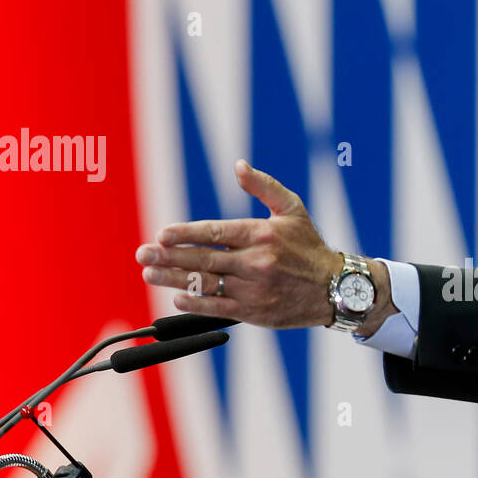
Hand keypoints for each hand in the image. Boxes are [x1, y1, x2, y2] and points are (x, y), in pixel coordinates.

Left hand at [135, 160, 341, 328]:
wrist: (335, 289)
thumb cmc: (310, 247)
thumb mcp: (292, 209)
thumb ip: (264, 186)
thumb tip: (238, 165)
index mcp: (261, 234)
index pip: (215, 233)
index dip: (186, 234)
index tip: (162, 234)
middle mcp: (256, 262)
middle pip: (204, 259)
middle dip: (168, 257)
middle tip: (142, 254)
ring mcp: (255, 289)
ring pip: (207, 284)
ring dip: (174, 279)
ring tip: (149, 274)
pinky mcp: (256, 312)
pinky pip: (219, 308)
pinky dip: (196, 304)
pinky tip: (176, 298)